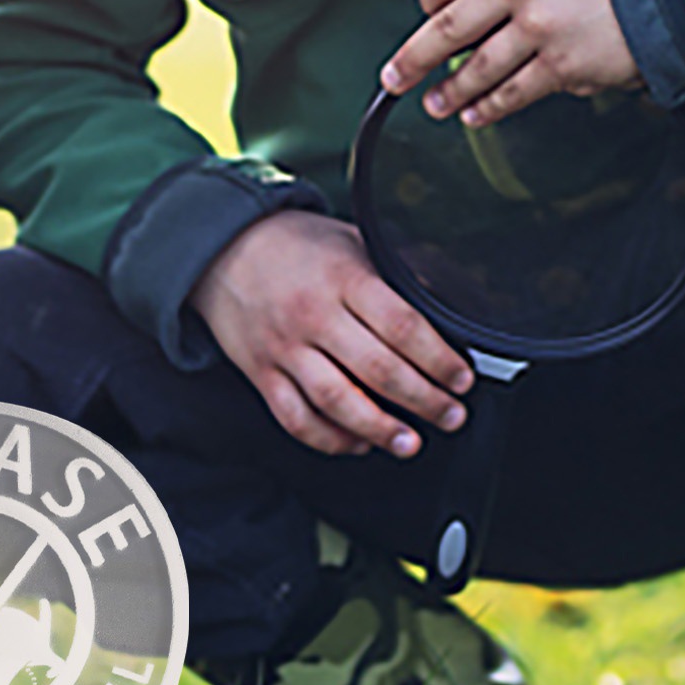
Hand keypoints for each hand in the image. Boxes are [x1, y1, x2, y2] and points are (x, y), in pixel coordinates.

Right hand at [188, 210, 473, 456]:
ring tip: (410, 443)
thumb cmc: (295, 247)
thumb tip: (452, 301)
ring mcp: (284, 348)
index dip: (439, 360)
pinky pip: (295, 418)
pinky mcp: (261, 373)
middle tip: (451, 415)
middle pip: (377, 370)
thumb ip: (397, 272)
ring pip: (336, 401)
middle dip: (424, 400)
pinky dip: (328, 438)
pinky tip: (356, 443)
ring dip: (379, 429)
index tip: (462, 379)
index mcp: (343, 278)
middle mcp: (313, 315)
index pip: (402, 327)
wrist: (222, 249)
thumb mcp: (353, 241)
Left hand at [380, 0, 641, 127]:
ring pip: (475, 68)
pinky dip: (488, 108)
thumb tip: (456, 4)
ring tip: (435, 104)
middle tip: (394, 79)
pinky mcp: (560, 64)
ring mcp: (539, 27)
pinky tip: (474, 115)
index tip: (420, 23)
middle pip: (445, 29)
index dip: (425, 5)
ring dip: (449, 92)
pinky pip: (511, 93)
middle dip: (411, 61)